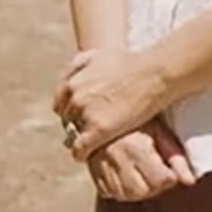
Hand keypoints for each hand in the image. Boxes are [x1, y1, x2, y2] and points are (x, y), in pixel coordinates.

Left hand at [56, 47, 175, 161]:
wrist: (152, 74)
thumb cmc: (130, 62)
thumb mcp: (96, 55)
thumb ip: (78, 65)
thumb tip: (68, 77)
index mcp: (71, 83)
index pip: (60, 103)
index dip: (70, 110)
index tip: (79, 115)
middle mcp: (74, 98)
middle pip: (68, 119)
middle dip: (77, 122)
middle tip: (89, 127)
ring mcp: (85, 115)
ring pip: (73, 133)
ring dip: (81, 136)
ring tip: (92, 141)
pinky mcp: (98, 130)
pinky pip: (80, 148)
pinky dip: (81, 154)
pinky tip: (86, 156)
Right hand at [87, 124, 196, 202]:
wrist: (101, 108)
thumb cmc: (135, 119)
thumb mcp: (158, 131)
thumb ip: (176, 156)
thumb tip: (190, 181)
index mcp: (137, 148)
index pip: (159, 181)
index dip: (168, 178)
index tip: (168, 170)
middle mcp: (118, 159)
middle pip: (142, 192)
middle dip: (153, 187)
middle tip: (156, 173)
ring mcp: (102, 166)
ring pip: (125, 195)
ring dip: (137, 190)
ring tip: (142, 175)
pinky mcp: (93, 170)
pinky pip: (108, 192)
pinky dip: (119, 189)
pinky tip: (126, 177)